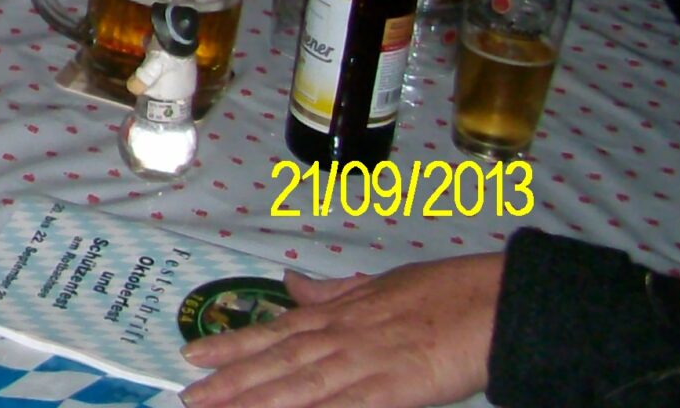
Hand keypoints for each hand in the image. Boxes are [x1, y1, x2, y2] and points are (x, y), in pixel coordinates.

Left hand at [181, 256, 501, 407]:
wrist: (489, 302)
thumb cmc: (441, 293)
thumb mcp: (377, 285)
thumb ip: (332, 292)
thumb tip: (293, 284)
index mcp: (338, 314)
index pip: (275, 333)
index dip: (232, 346)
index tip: (194, 354)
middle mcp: (341, 338)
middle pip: (276, 363)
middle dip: (230, 381)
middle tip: (190, 394)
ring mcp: (363, 364)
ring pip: (298, 386)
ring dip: (255, 399)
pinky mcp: (390, 390)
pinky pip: (343, 407)